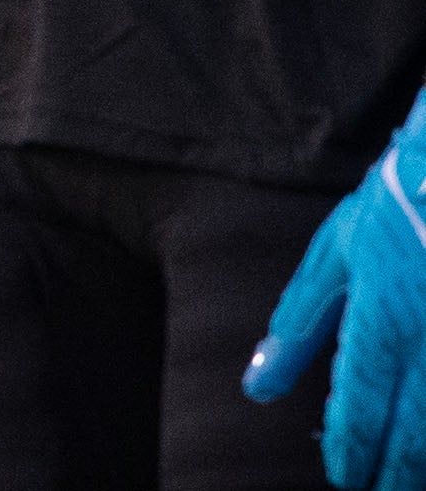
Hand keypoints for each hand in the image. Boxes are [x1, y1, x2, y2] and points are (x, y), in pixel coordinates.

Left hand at [248, 88, 425, 485]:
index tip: (343, 475)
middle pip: (416, 435)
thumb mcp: (336, 253)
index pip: (362, 406)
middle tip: (375, 490)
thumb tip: (258, 385)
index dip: (352, 450)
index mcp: (383, 316)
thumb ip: (300, 322)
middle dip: (396, 474)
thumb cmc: (396, 206)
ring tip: (408, 478)